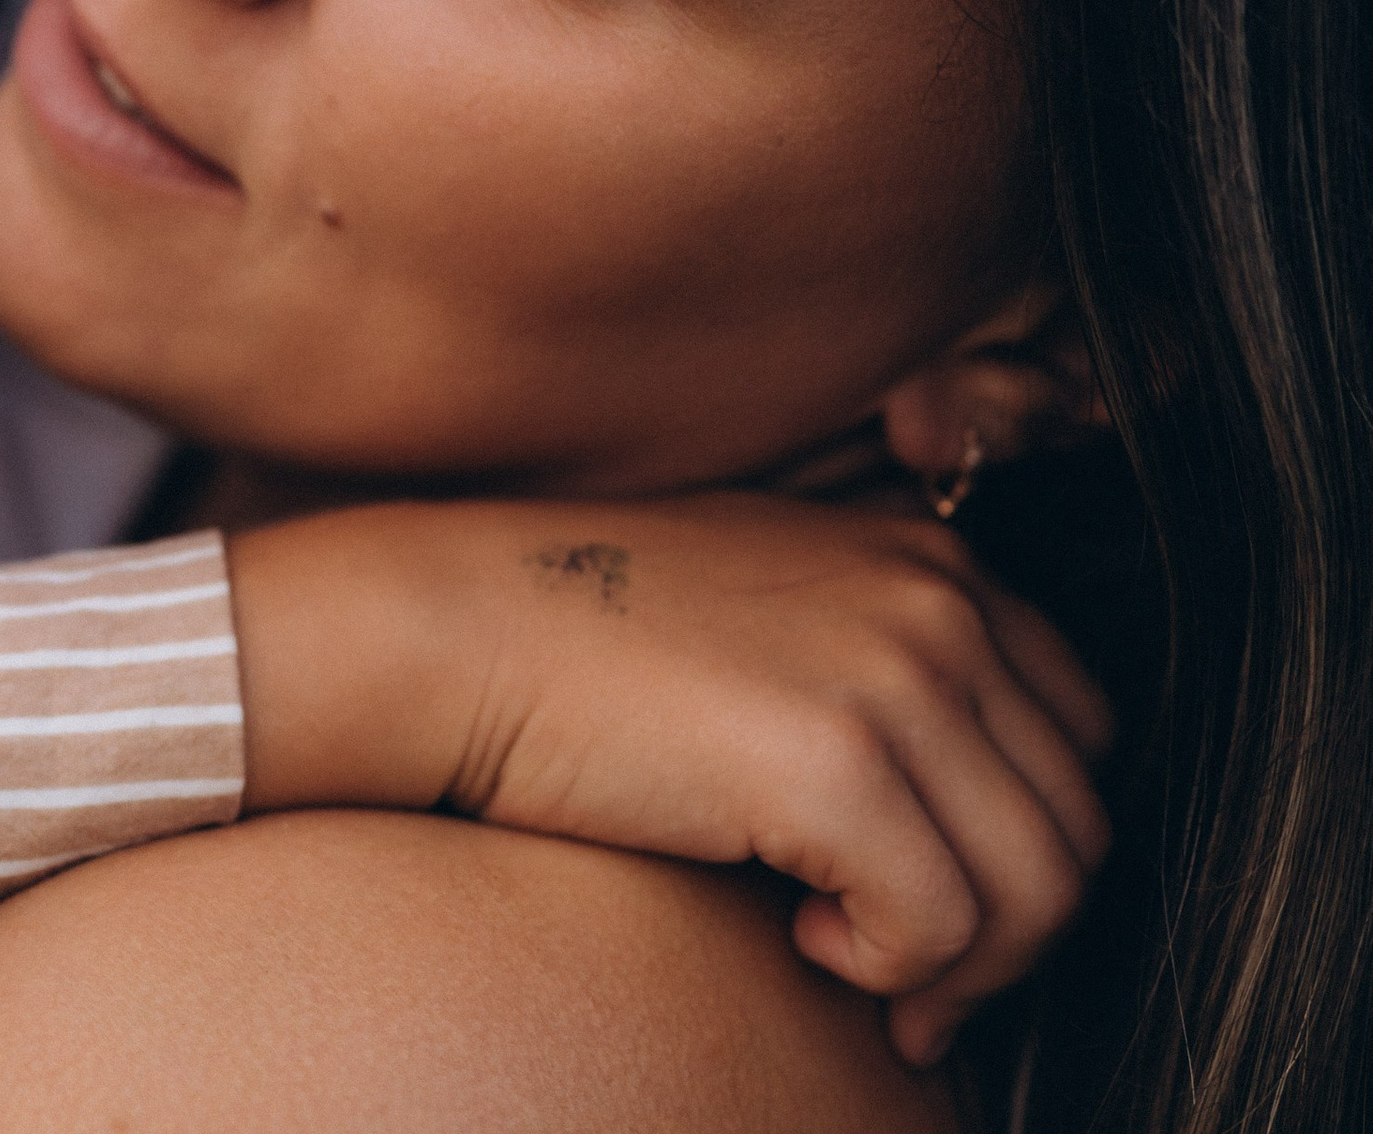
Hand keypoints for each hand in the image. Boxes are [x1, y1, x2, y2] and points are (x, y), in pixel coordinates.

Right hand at [227, 491, 1109, 1069]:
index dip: (1022, 835)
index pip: (1077, 730)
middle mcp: (932, 596)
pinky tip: (804, 936)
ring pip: (1039, 887)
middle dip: (1008, 926)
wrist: (454, 629)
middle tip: (906, 974)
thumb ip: (879, 660)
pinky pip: (943, 928)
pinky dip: (891, 968)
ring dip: (960, 963)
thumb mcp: (768, 607)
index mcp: (924, 555)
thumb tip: (968, 816)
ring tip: (852, 957)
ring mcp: (892, 669)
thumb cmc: (590, 638)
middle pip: (1076, 819)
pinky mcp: (835, 759)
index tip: (941, 898)